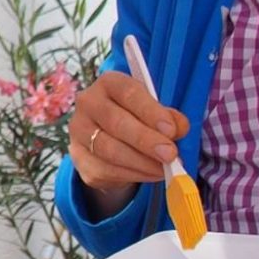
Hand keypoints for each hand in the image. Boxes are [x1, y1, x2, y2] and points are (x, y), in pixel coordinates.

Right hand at [68, 70, 190, 213]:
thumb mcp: (156, 112)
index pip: (128, 93)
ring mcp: (79, 131)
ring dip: (141, 162)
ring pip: (109, 149)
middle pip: (115, 122)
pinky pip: (105, 169)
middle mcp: (89, 103)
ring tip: (164, 169)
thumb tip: (179, 129)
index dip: (150, 112)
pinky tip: (151, 174)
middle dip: (146, 140)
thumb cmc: (137, 119)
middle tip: (170, 154)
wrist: (108, 140)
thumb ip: (170, 118)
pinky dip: (133, 175)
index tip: (171, 130)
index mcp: (109, 83)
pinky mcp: (79, 158)